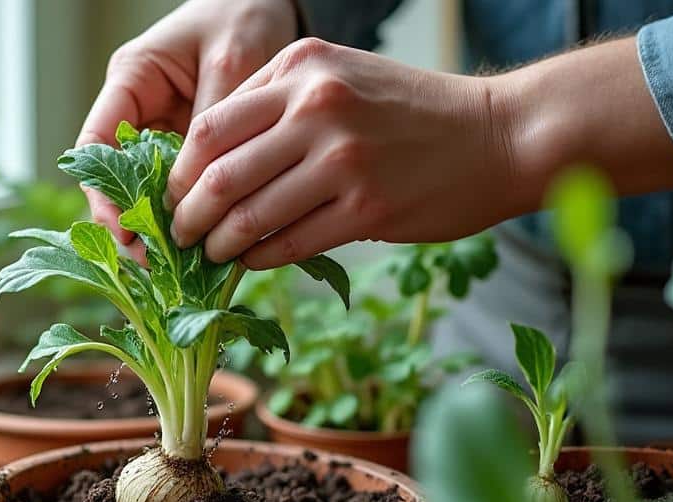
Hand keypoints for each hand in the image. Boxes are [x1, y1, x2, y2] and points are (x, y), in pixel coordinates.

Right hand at [77, 0, 296, 254]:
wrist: (271, 4)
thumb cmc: (245, 17)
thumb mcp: (233, 60)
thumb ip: (215, 121)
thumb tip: (203, 187)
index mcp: (132, 79)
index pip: (96, 143)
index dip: (101, 193)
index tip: (123, 231)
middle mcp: (140, 110)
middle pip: (117, 178)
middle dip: (131, 224)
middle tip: (152, 264)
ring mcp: (164, 132)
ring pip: (148, 191)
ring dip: (160, 229)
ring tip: (176, 268)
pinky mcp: (191, 151)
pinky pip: (182, 190)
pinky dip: (190, 218)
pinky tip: (205, 245)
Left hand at [167, 38, 515, 267]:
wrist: (500, 135)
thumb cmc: (413, 113)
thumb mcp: (341, 78)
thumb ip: (278, 106)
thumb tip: (209, 162)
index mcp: (302, 68)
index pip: (210, 126)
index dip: (180, 172)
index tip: (172, 196)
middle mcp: (317, 107)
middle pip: (219, 173)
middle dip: (188, 214)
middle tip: (180, 235)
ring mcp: (343, 160)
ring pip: (249, 215)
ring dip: (219, 244)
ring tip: (211, 254)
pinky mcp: (366, 210)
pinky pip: (289, 244)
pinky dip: (259, 260)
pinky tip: (252, 263)